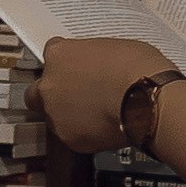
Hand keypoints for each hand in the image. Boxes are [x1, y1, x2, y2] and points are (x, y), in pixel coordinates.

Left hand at [36, 37, 169, 154]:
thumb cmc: (138, 69)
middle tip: (76, 93)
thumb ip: (92, 58)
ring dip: (67, 115)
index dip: (66, 62)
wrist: (148, 100)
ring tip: (95, 113)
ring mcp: (56, 114)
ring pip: (52, 116)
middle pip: (37, 91)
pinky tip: (102, 126)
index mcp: (58, 55)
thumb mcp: (113, 48)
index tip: (75, 67)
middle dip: (52, 93)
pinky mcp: (69, 139)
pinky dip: (83, 133)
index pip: (51, 54)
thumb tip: (96, 65)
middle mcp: (48, 85)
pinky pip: (71, 135)